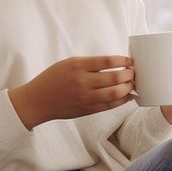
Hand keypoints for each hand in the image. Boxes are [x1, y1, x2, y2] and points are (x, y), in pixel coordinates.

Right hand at [9, 55, 134, 129]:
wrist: (37, 101)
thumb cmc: (52, 79)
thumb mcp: (69, 63)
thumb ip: (89, 63)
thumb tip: (113, 63)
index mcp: (78, 66)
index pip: (107, 61)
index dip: (123, 60)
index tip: (130, 61)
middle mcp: (83, 82)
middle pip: (114, 78)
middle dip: (129, 75)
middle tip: (133, 72)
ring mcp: (85, 97)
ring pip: (114, 93)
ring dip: (128, 88)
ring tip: (132, 84)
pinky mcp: (87, 110)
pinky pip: (109, 106)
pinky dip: (121, 101)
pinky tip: (127, 96)